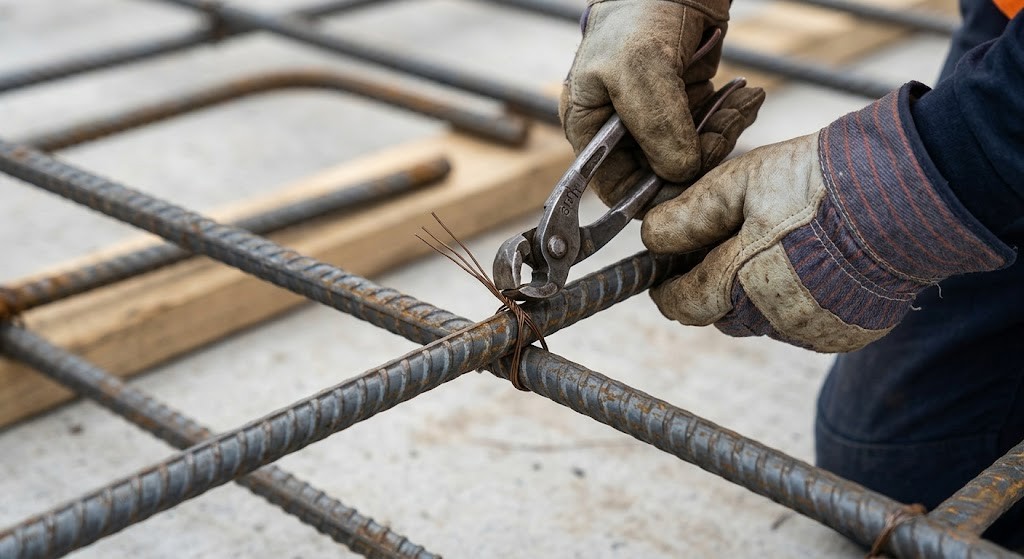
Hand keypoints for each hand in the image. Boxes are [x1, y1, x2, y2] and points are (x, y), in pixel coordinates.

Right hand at [560, 0, 763, 205]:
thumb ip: (656, 126)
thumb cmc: (639, 13)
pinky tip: (746, 97)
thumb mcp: (640, 68)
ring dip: (722, 135)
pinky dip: (731, 118)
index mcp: (590, 130)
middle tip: (726, 128)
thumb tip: (679, 173)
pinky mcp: (686, 108)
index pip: (618, 189)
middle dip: (698, 159)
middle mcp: (620, 133)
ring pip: (692, 157)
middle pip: (661, 176)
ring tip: (743, 102)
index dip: (653, 193)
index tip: (690, 178)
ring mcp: (656, 121)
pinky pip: (710, 132)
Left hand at [640, 84, 1012, 351]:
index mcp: (742, 281)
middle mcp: (774, 318)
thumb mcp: (742, 182)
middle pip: (721, 316)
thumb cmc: (819, 183)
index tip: (663, 275)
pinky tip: (812, 269)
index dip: (668, 289)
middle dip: (713, 290)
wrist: (906, 196)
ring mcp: (813, 330)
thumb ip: (691, 214)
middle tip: (722, 252)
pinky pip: (804, 328)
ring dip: (755, 299)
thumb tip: (650, 237)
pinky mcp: (846, 336)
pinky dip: (797, 306)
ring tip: (774, 252)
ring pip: (762, 323)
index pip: (683, 304)